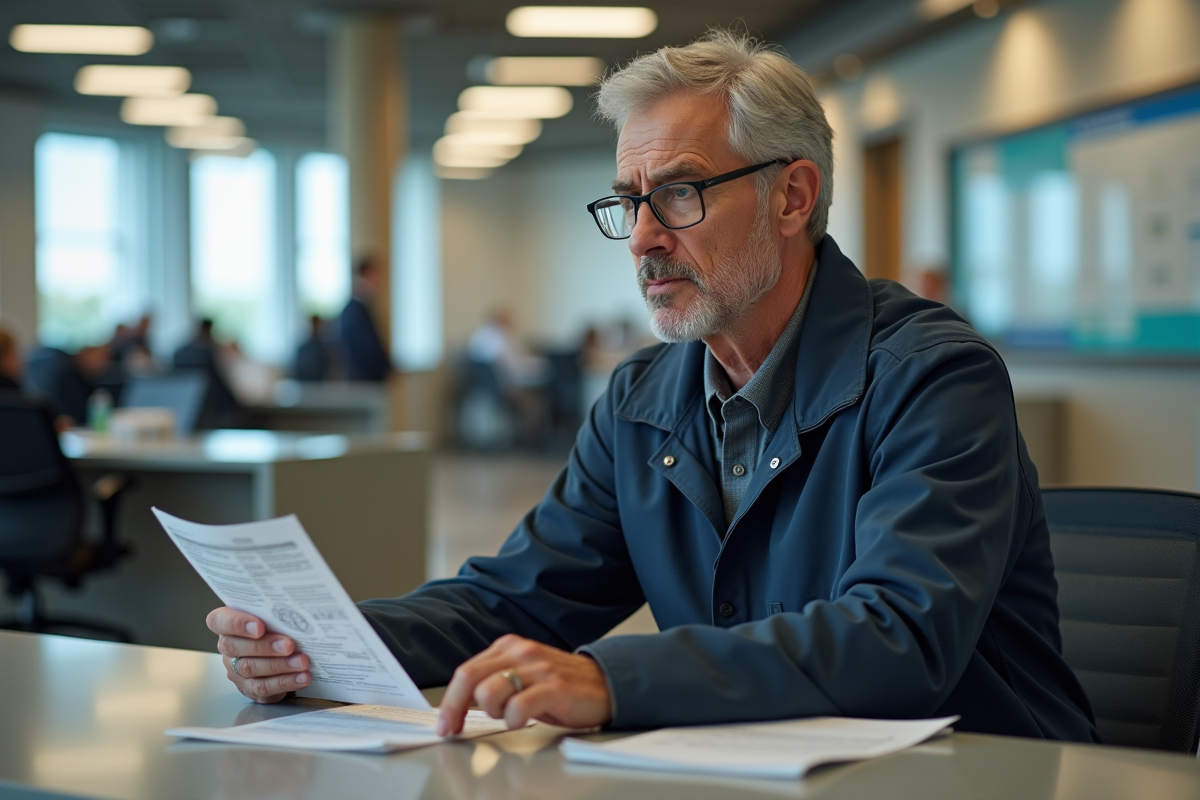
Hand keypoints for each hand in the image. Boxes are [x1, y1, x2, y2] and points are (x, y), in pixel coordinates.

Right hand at [206, 606, 310, 702]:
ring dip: (280, 665)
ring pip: (251, 668)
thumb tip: (298, 608)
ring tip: (302, 661)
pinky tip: (302, 677)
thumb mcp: (272, 618)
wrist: (282, 653)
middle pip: (235, 647)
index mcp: (228, 625)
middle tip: (289, 645)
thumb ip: (274, 613)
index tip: (259, 626)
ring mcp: (236, 671)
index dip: (237, 623)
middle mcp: (228, 649)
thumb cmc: (275, 629)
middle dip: (265, 646)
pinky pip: (264, 688)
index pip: (219, 621)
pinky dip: (285, 682)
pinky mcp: (249, 689)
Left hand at [437, 634, 611, 735]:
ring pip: (490, 693)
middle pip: (470, 679)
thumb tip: (460, 704)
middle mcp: (521, 652)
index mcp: (509, 647)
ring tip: (512, 716)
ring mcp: (538, 668)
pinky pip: (519, 707)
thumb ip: (494, 681)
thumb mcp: (522, 675)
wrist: (604, 683)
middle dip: (455, 709)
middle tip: (455, 730)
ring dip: (495, 713)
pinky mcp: (555, 687)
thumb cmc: (560, 685)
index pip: (466, 671)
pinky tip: (525, 720)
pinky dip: (515, 720)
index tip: (444, 723)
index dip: (450, 701)